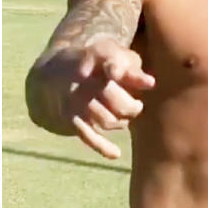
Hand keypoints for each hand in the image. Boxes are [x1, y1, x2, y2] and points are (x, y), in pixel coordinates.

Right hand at [62, 39, 154, 158]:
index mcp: (97, 55)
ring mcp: (74, 98)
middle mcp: (82, 77)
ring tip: (124, 117)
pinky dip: (102, 147)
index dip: (118, 69)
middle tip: (137, 105)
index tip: (145, 80)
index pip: (109, 62)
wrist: (56, 70)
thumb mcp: (114, 54)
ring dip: (121, 123)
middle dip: (132, 106)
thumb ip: (133, 68)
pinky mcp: (69, 116)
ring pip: (107, 120)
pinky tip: (116, 154)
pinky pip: (87, 135)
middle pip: (114, 97)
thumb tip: (150, 84)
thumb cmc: (98, 63)